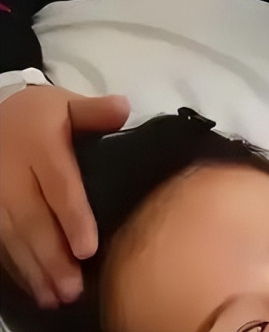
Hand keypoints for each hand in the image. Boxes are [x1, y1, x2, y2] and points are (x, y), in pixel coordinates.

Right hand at [0, 85, 129, 307]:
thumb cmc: (42, 114)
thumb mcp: (68, 103)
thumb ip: (95, 110)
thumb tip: (124, 108)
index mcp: (39, 146)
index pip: (58, 184)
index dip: (72, 217)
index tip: (87, 248)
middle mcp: (12, 174)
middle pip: (32, 220)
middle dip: (52, 257)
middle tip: (73, 289)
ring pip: (12, 237)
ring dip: (34, 270)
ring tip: (57, 297)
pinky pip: (1, 242)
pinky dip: (17, 267)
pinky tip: (35, 288)